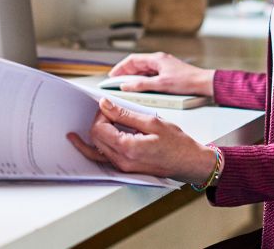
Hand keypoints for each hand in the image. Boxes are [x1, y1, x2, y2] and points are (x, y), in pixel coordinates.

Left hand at [66, 97, 214, 183]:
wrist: (190, 163)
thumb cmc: (177, 144)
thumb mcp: (151, 122)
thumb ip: (124, 114)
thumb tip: (105, 105)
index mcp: (128, 148)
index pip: (99, 128)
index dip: (101, 114)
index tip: (109, 107)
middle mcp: (122, 161)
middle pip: (95, 139)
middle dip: (97, 122)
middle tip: (108, 112)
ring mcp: (123, 167)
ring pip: (96, 151)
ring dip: (94, 135)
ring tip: (83, 128)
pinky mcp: (125, 169)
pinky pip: (103, 160)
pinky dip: (94, 149)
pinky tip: (85, 143)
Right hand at [109, 52, 212, 95]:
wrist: (204, 84)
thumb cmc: (187, 81)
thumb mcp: (161, 85)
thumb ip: (142, 85)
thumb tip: (126, 86)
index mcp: (156, 59)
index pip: (132, 60)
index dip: (120, 68)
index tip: (112, 76)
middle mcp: (159, 60)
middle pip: (137, 64)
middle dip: (125, 73)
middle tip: (116, 82)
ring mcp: (164, 66)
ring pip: (143, 70)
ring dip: (134, 76)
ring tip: (126, 85)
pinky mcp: (168, 73)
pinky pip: (150, 74)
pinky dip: (143, 79)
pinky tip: (141, 87)